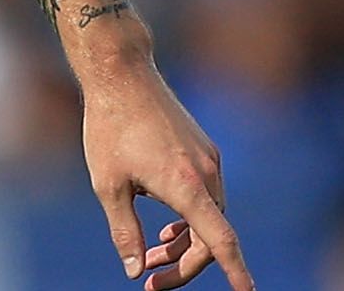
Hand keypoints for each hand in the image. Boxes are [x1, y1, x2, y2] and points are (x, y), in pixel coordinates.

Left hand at [81, 55, 250, 289]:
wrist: (122, 73)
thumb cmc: (108, 127)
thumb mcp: (107, 185)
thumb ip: (125, 231)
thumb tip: (135, 269)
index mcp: (186, 186)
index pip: (220, 241)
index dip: (236, 272)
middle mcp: (206, 173)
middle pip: (210, 237)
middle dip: (183, 264)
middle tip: (151, 280)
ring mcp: (208, 159)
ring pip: (208, 216)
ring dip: (184, 241)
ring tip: (153, 253)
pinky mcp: (203, 149)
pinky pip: (206, 195)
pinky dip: (190, 217)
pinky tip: (167, 225)